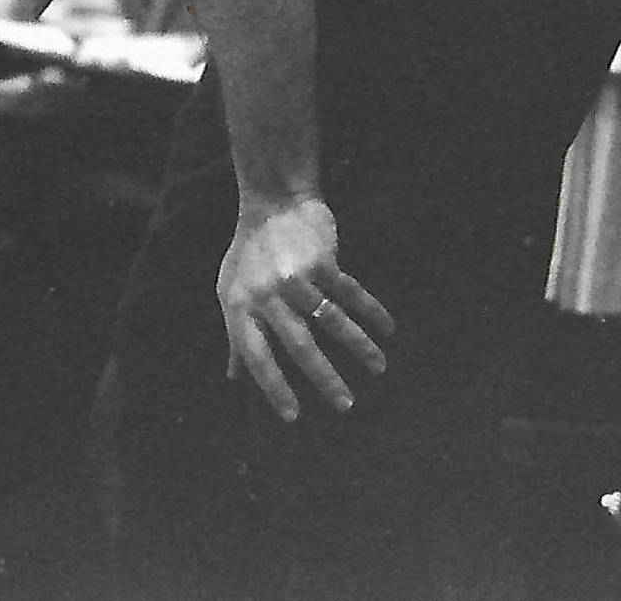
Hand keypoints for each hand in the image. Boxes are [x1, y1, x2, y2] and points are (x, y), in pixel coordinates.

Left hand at [218, 194, 393, 421]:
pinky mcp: (320, 261)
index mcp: (241, 306)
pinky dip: (372, 313)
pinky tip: (388, 330)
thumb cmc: (250, 254)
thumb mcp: (231, 292)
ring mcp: (294, 277)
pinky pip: (351, 294)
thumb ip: (236, 335)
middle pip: (299, 345)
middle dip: (324, 379)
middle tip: (346, 406)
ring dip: (359, 348)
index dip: (273, 387)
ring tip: (379, 368)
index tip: (293, 417)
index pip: (255, 355)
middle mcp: (266, 294)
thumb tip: (234, 378)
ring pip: (332, 322)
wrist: (272, 203)